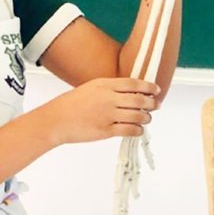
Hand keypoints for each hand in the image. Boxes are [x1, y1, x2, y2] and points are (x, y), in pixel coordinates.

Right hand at [42, 78, 161, 145]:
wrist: (57, 119)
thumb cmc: (71, 103)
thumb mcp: (91, 87)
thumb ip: (110, 88)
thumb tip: (130, 93)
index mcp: (105, 85)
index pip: (133, 84)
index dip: (148, 86)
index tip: (156, 89)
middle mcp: (109, 98)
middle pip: (139, 100)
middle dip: (152, 103)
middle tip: (156, 105)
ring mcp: (108, 115)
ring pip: (137, 116)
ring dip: (146, 118)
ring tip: (147, 118)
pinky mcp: (106, 130)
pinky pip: (129, 130)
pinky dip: (138, 130)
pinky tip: (138, 129)